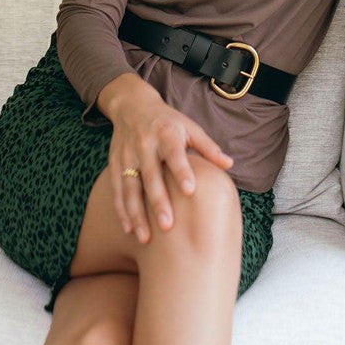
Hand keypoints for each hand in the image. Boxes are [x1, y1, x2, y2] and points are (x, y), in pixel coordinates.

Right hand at [108, 95, 233, 242]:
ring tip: (145, 238)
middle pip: (151, 176)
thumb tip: (230, 165)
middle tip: (168, 226)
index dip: (182, 171)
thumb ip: (208, 147)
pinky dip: (121, 210)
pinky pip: (117, 190)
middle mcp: (145, 144)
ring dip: (136, 213)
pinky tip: (129, 230)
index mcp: (166, 134)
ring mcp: (127, 155)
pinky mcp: (115, 164)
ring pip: (130, 188)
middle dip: (158, 201)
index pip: (174, 154)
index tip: (190, 190)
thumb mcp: (189, 127)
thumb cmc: (168, 121)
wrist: (132, 106)